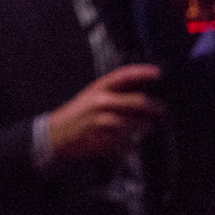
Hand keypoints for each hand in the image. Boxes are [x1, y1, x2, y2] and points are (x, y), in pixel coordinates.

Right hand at [46, 64, 166, 162]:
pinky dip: (132, 143)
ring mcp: (103, 122)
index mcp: (97, 88)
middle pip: (138, 102)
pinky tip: (129, 141)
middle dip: (154, 107)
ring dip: (145, 127)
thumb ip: (113, 95)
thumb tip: (142, 96)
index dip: (142, 72)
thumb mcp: (90, 97)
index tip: (158, 72)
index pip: (123, 75)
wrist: (53, 136)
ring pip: (136, 124)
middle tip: (162, 110)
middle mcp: (101, 103)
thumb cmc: (75, 116)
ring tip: (146, 127)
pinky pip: (128, 142)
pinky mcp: (105, 140)